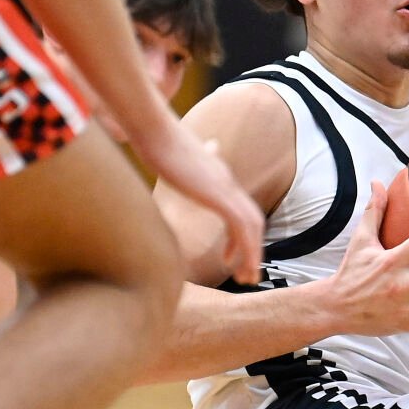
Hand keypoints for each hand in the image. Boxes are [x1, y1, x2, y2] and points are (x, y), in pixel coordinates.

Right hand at [138, 121, 264, 284]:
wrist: (155, 130)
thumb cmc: (158, 142)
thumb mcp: (178, 157)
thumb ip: (192, 162)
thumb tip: (205, 150)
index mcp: (218, 177)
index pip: (240, 209)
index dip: (240, 235)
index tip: (230, 257)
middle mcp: (227, 183)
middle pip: (253, 220)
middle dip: (252, 249)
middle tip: (247, 276)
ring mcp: (225, 188)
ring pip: (251, 226)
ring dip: (251, 254)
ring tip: (246, 278)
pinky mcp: (218, 194)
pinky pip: (240, 225)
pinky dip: (243, 246)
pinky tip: (234, 264)